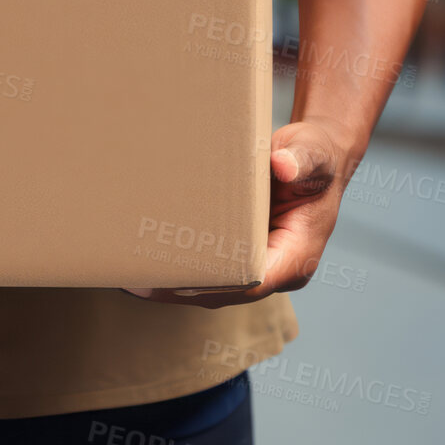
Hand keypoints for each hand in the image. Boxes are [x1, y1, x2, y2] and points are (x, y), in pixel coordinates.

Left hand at [121, 120, 354, 308]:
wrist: (312, 160)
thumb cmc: (313, 158)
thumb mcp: (312, 152)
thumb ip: (302, 158)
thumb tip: (283, 164)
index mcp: (297, 256)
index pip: (253, 281)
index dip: (215, 282)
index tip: (177, 279)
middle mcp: (278, 270)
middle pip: (226, 292)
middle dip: (182, 288)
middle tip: (138, 280)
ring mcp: (259, 267)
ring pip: (214, 289)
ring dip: (175, 285)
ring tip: (131, 278)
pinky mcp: (241, 257)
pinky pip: (210, 274)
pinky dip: (180, 272)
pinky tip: (145, 267)